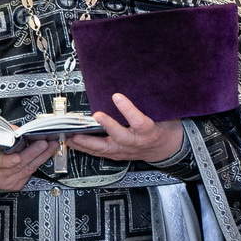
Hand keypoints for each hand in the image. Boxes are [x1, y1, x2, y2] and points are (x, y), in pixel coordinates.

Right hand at [0, 138, 58, 190]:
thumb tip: (16, 131)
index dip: (7, 160)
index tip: (16, 157)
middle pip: (16, 165)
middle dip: (32, 153)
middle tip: (42, 143)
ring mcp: (7, 182)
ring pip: (27, 169)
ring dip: (41, 156)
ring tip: (50, 146)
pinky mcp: (15, 185)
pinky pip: (30, 172)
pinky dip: (38, 161)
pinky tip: (47, 153)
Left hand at [66, 93, 184, 163]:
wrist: (167, 149)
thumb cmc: (164, 130)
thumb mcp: (163, 115)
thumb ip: (149, 105)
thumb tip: (136, 85)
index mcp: (149, 131)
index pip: (138, 121)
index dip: (128, 109)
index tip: (117, 96)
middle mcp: (136, 142)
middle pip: (120, 137)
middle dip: (106, 127)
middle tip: (94, 116)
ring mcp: (125, 150)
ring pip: (105, 149)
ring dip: (87, 142)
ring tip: (73, 133)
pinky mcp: (118, 154)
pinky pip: (99, 153)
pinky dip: (85, 148)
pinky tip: (73, 142)